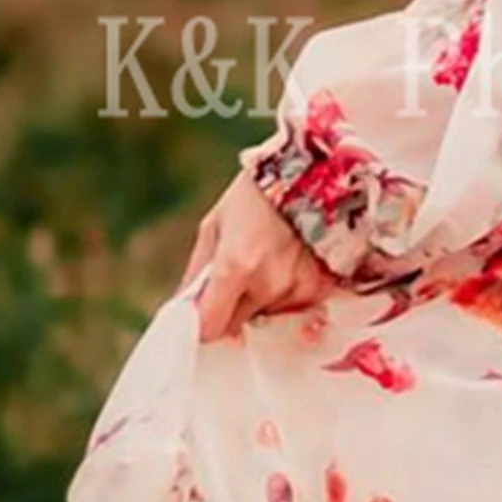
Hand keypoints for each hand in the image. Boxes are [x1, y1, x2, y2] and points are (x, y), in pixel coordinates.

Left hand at [179, 169, 343, 341]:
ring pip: (266, 314)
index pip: (210, 326)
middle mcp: (268, 284)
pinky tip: (289, 261)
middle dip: (231, 307)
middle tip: (237, 274)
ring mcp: (297, 289)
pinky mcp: (319, 289)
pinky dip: (286, 291)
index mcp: (235, 266)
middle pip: (237, 323)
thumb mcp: (214, 226)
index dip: (202, 325)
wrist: (311, 176)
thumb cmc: (256, 196)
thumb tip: (182, 309)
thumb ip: (197, 273)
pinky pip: (292, 305)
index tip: (200, 317)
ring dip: (260, 296)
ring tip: (268, 259)